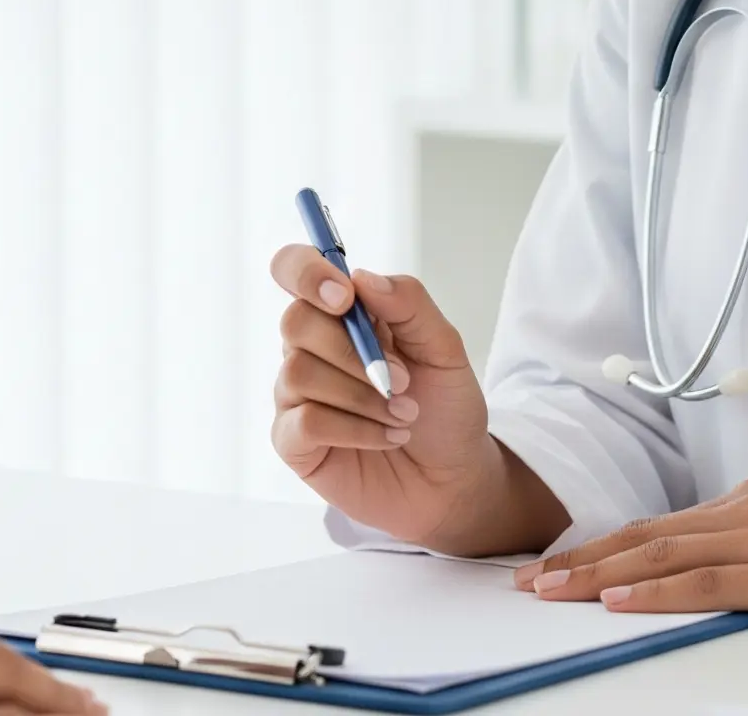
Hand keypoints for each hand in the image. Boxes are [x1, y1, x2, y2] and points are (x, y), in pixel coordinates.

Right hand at [267, 249, 564, 556]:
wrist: (453, 478)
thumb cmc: (445, 408)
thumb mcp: (444, 348)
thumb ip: (408, 304)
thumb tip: (361, 277)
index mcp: (340, 314)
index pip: (294, 269)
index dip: (307, 272)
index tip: (345, 297)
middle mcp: (309, 348)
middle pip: (295, 322)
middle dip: (353, 351)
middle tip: (402, 379)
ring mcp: (296, 395)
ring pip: (300, 374)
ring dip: (362, 396)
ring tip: (404, 414)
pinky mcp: (293, 441)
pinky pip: (306, 423)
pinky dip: (355, 429)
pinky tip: (387, 436)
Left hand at [511, 481, 747, 621]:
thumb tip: (725, 575)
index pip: (659, 527)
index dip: (604, 546)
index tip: (560, 563)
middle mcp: (745, 512)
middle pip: (643, 536)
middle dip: (580, 560)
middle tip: (527, 580)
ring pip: (659, 555)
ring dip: (597, 575)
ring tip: (549, 592)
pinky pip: (704, 582)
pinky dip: (655, 591)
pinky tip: (618, 601)